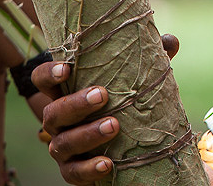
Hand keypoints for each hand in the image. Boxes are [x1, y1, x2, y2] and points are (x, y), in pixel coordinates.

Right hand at [32, 34, 180, 184]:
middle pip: (52, 112)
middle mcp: (58, 120)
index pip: (42, 80)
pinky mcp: (72, 170)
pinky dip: (89, 169)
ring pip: (62, 143)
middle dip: (75, 104)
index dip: (48, 73)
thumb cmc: (121, 100)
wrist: (121, 145)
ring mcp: (62, 146)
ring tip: (113, 126)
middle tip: (102, 96)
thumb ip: (148, 57)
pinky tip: (108, 163)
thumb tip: (170, 41)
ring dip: (86, 135)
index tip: (67, 68)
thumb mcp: (131, 77)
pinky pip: (73, 173)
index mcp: (65, 92)